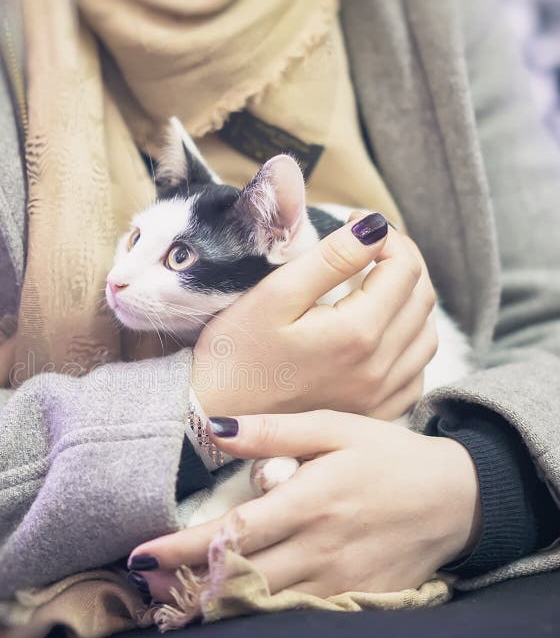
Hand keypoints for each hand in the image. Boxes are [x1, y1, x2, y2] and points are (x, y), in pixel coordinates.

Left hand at [129, 411, 481, 601]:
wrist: (455, 499)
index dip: (183, 547)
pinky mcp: (354, 599)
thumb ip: (274, 430)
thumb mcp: (335, 428)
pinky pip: (295, 614)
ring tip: (168, 597)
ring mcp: (338, 581)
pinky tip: (228, 607)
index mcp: (311, 501)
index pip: (234, 532)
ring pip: (263, 603)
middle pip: (239, 576)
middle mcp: (321, 548)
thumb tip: (214, 428)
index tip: (143, 553)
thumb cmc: (388, 457)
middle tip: (140, 580)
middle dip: (184, 582)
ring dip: (212, 602)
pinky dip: (257, 613)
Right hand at [191, 215, 437, 420]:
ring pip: (425, 338)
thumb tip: (375, 228)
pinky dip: (408, 347)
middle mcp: (378, 368)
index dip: (389, 236)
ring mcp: (378, 397)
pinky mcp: (371, 415)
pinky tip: (380, 336)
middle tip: (369, 248)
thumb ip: (330, 259)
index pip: (405, 268)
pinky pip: (414, 375)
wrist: (212, 412)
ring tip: (377, 288)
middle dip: (402, 262)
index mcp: (357, 333)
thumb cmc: (234, 353)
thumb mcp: (274, 295)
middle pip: (421, 300)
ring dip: (410, 304)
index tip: (357, 223)